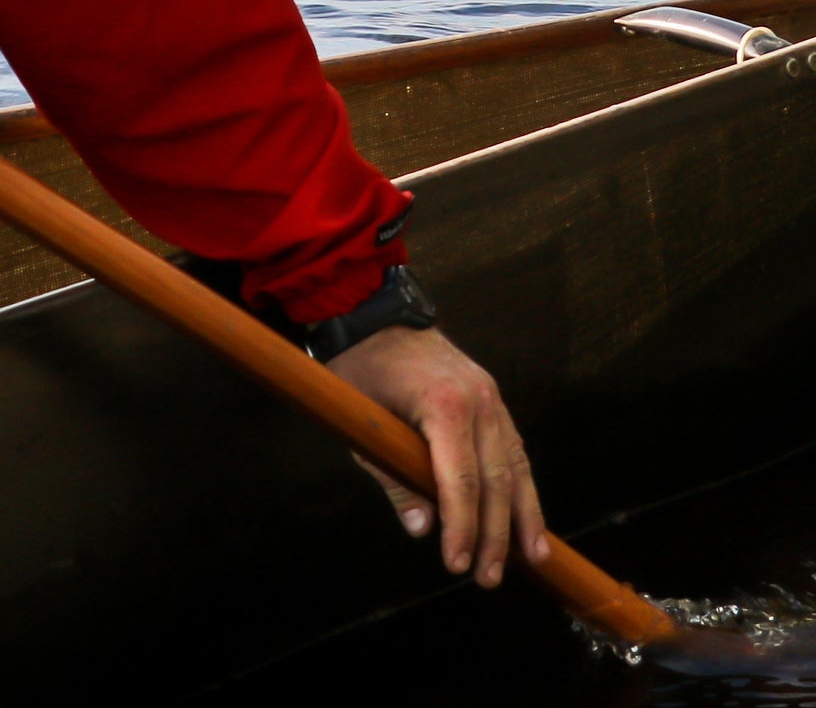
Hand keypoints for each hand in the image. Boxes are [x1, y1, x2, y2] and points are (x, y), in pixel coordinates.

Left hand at [327, 325, 547, 589]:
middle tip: (487, 578)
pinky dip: (524, 486)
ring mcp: (491, 397)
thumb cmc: (361, 368)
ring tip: (532, 560)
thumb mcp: (362, 424)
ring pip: (516, 467)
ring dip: (522, 518)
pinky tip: (530, 519)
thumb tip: (421, 529)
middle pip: (496, 481)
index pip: (462, 481)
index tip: (456, 564)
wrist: (373, 314)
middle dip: (494, 535)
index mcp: (443, 405)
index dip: (462, 528)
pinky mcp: (494, 398)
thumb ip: (392, 477)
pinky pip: (514, 449)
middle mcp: (478, 401)